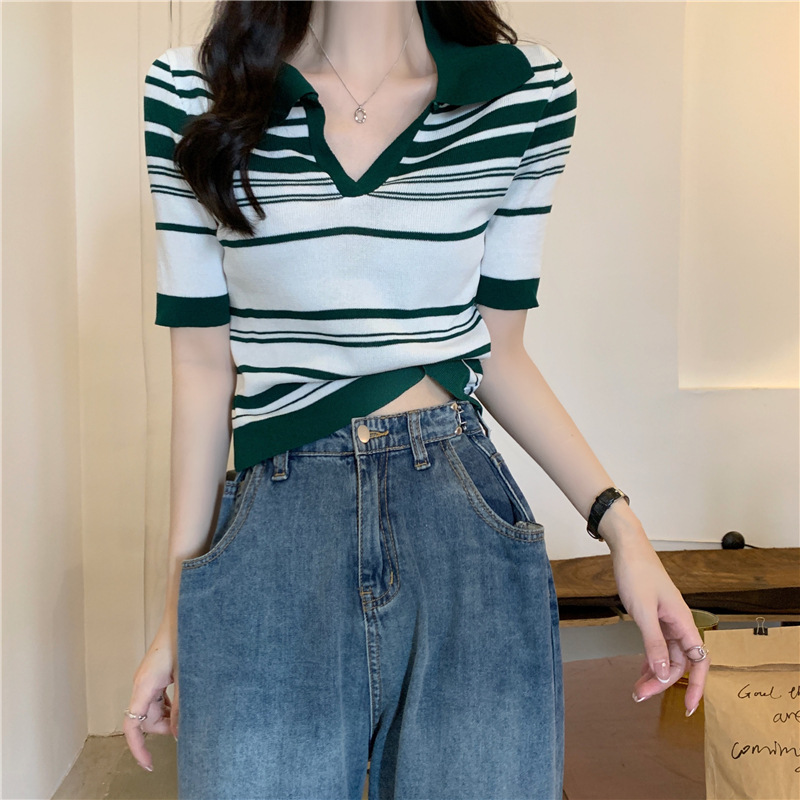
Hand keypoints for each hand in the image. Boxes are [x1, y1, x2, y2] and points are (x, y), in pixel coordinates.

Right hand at [123, 623, 178, 771]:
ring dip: (168, 715)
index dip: (138, 749)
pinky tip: (184, 700)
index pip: (132, 726)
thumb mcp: (185, 678)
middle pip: (145, 719)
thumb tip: (179, 732)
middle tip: (187, 724)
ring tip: (189, 710)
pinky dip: (168, 704)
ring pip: (152, 709)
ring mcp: (148, 678)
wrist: (184, 616)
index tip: (149, 764)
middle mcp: (141, 684)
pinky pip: (157, 697)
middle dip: (163, 727)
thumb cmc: (183, 640)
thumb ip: (181, 706)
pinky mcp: (155, 674)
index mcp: (144, 686)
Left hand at [609, 532, 709, 715]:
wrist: (628, 549)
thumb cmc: (638, 573)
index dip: (697, 685)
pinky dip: (650, 659)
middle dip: (662, 682)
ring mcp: (667, 621)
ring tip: (637, 689)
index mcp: (684, 622)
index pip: (699, 661)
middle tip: (640, 696)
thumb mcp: (643, 611)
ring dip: (654, 673)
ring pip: (666, 656)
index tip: (688, 707)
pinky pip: (657, 645)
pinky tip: (641, 670)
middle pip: (679, 663)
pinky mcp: (655, 617)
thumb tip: (664, 674)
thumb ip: (654, 643)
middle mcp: (679, 624)